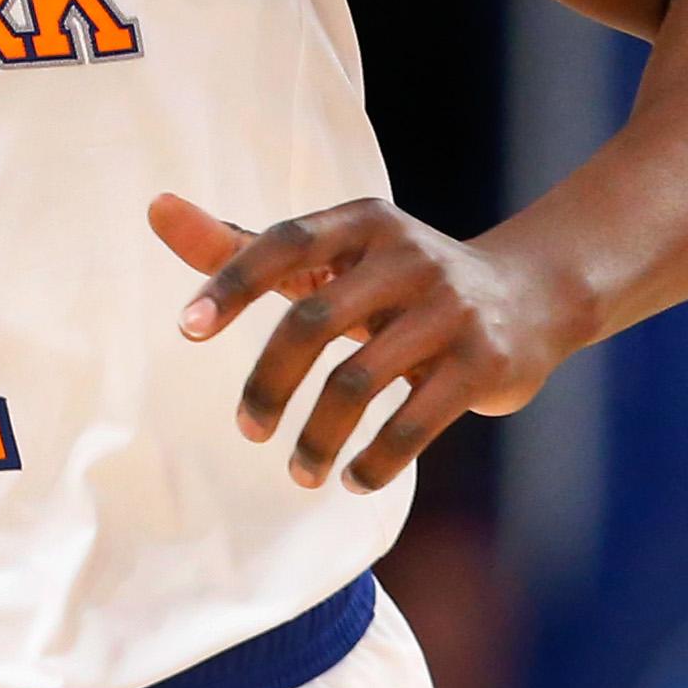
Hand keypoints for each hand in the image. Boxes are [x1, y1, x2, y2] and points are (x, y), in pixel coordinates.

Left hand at [147, 194, 586, 492]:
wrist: (532, 293)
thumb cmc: (398, 278)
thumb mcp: (331, 255)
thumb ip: (242, 244)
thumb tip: (155, 208)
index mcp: (363, 223)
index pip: (284, 243)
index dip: (231, 283)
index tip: (186, 331)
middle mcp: (407, 257)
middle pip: (312, 322)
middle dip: (269, 384)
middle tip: (247, 431)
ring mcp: (449, 310)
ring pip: (358, 383)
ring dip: (316, 438)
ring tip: (298, 473)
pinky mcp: (482, 363)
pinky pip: (414, 422)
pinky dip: (375, 460)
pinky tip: (353, 479)